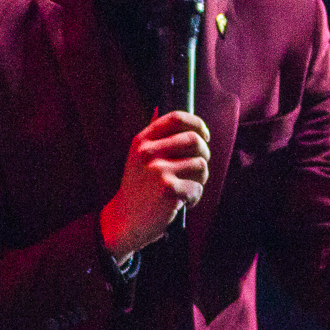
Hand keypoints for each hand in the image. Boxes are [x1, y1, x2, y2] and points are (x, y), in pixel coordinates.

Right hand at [101, 110, 211, 256]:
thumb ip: (152, 136)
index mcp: (142, 141)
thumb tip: (158, 107)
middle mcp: (148, 152)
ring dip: (200, 181)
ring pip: (201, 165)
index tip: (205, 136)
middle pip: (194, 140)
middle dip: (204, 155)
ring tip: (186, 190)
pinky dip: (195, 198)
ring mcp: (158, 170)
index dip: (197, 124)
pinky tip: (182, 204)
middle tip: (198, 171)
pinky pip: (198, 187)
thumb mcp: (138, 158)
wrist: (124, 222)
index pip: (176, 118)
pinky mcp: (168, 190)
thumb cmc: (138, 189)